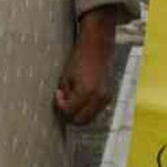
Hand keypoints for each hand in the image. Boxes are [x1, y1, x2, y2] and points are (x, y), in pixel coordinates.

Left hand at [55, 8, 116, 125]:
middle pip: (81, 120)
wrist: (98, 46)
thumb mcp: (66, 76)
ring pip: (89, 117)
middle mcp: (98, 98)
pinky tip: (82, 97)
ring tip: (73, 99)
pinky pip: (96, 110)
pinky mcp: (109, 95)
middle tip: (63, 103)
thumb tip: (63, 103)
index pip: (69, 112)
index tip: (58, 96)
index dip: (61, 106)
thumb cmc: (81, 57)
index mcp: (86, 93)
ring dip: (79, 113)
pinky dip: (88, 108)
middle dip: (69, 115)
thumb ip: (65, 93)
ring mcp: (105, 97)